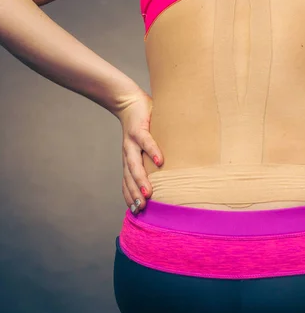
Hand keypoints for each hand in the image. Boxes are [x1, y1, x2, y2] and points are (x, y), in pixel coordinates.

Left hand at [114, 89, 162, 213]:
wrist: (128, 100)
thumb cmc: (141, 124)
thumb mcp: (144, 144)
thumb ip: (151, 157)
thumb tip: (169, 171)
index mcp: (129, 159)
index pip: (127, 181)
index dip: (130, 196)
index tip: (136, 212)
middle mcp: (128, 153)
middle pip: (129, 177)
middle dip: (135, 194)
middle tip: (141, 209)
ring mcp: (132, 142)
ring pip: (134, 164)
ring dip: (141, 180)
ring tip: (149, 193)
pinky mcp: (138, 129)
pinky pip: (146, 142)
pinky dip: (153, 152)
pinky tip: (160, 161)